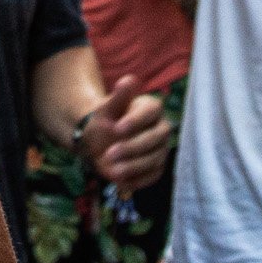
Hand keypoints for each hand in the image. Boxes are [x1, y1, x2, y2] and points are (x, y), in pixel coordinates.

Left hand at [79, 74, 171, 193]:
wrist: (100, 141)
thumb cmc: (105, 121)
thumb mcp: (106, 109)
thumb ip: (119, 97)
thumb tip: (128, 80)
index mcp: (151, 107)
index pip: (151, 111)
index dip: (135, 120)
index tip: (116, 128)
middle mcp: (161, 127)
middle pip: (155, 138)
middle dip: (132, 147)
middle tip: (109, 153)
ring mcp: (161, 148)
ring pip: (155, 159)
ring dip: (134, 166)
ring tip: (112, 171)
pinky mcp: (158, 167)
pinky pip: (153, 175)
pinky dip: (137, 180)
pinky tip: (120, 182)